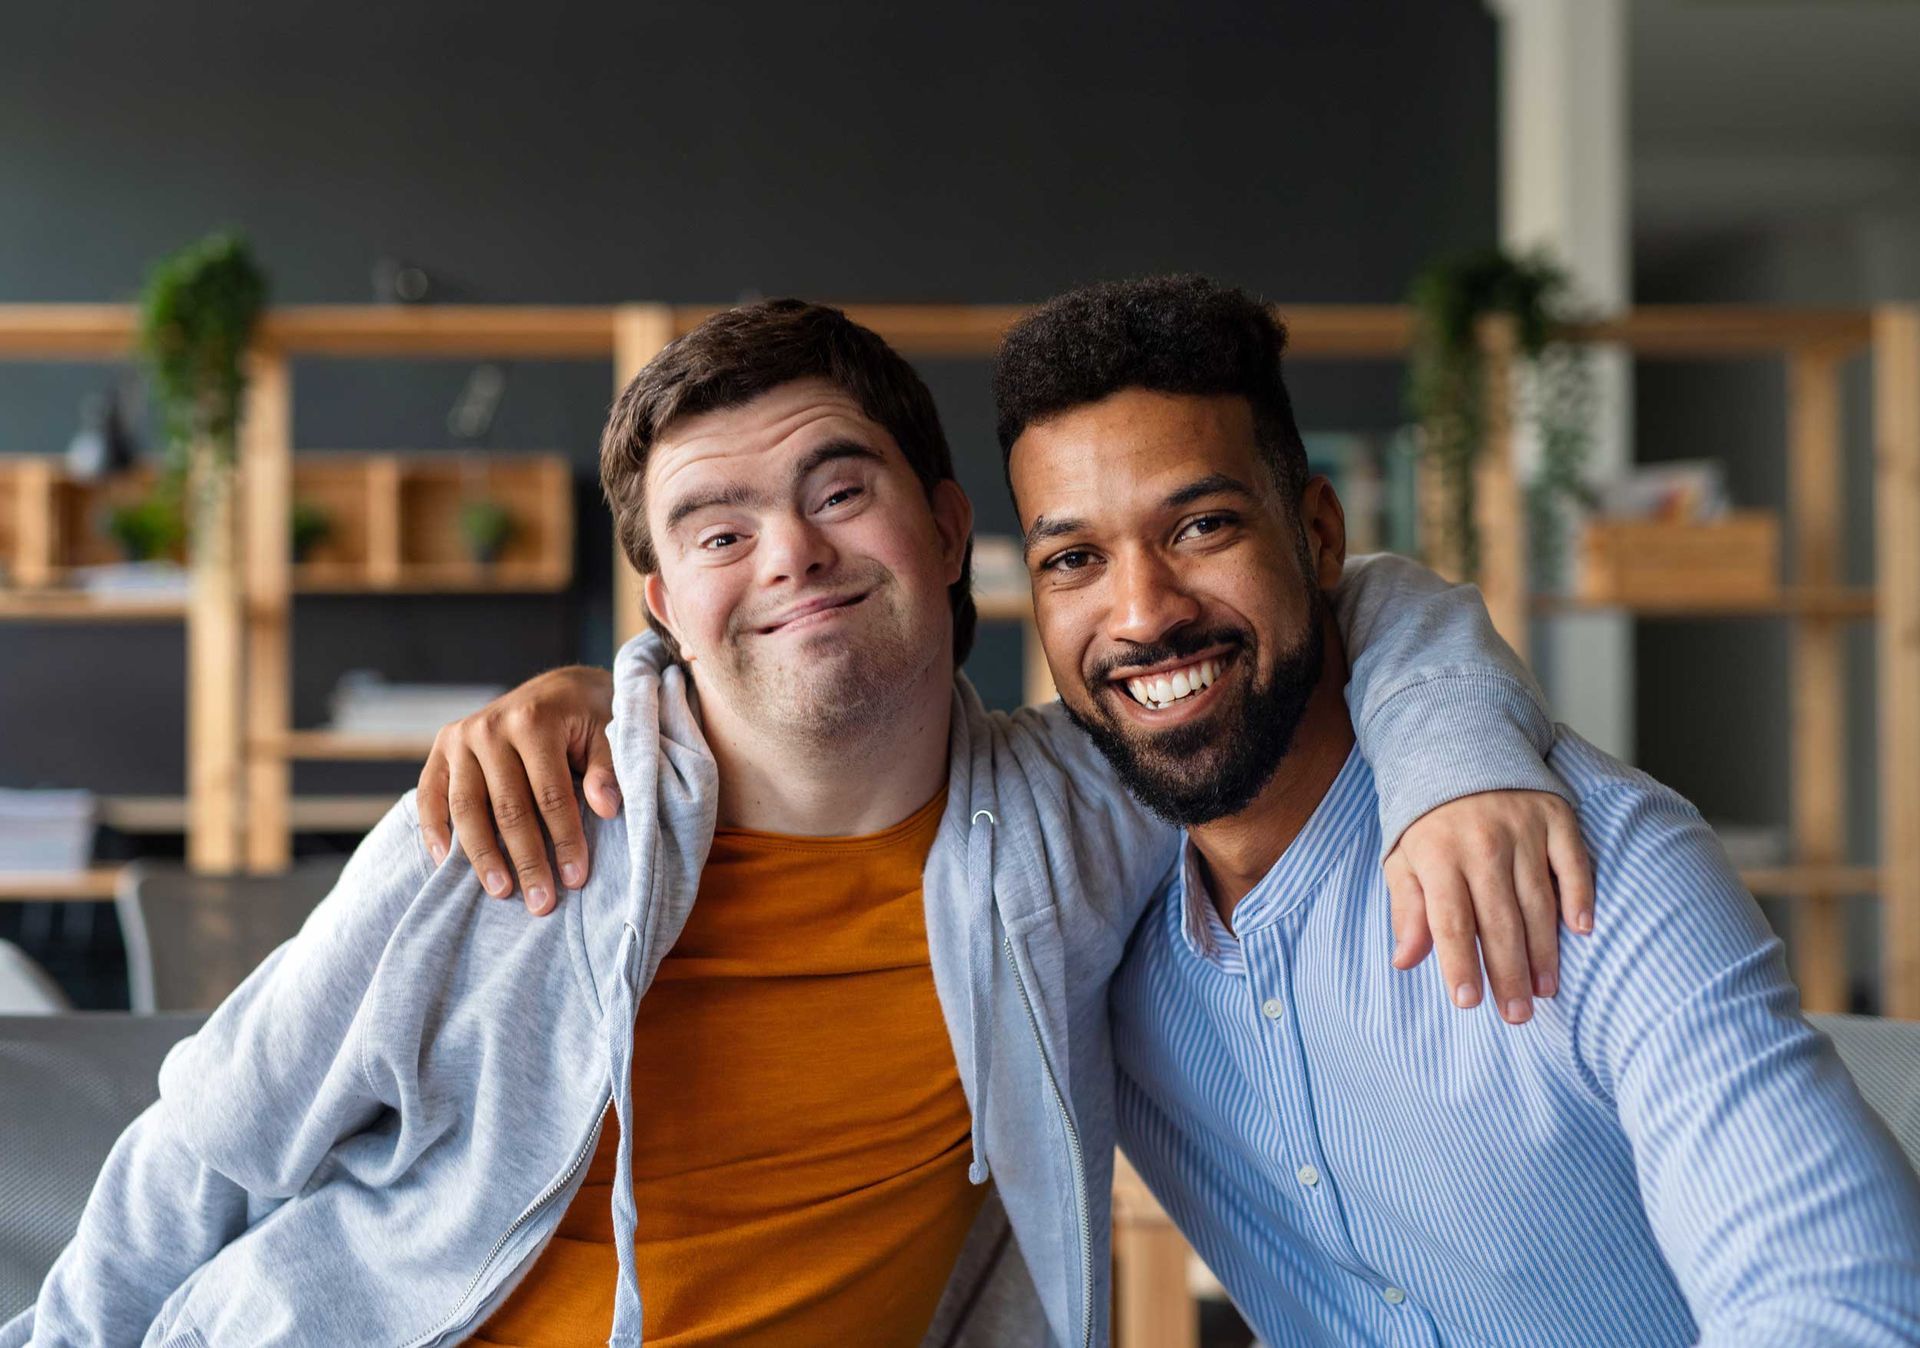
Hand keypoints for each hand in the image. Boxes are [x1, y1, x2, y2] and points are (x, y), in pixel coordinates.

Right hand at [416, 665, 619, 914]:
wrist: (558, 688)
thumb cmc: (588, 717)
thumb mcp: (608, 731)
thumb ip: (607, 768)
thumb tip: (607, 808)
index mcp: (533, 721)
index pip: (550, 794)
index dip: (564, 840)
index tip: (576, 879)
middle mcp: (489, 727)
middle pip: (507, 807)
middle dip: (526, 860)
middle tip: (541, 903)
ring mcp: (460, 738)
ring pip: (466, 808)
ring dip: (482, 856)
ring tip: (501, 893)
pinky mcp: (441, 749)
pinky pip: (430, 795)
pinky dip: (434, 831)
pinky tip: (447, 865)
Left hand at [1384, 789, 1593, 1023]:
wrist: (1459, 746)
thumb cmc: (1428, 820)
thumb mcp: (1402, 859)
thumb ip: (1407, 909)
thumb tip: (1405, 961)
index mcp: (1437, 855)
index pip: (1451, 922)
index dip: (1460, 965)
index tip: (1469, 1003)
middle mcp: (1481, 843)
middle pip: (1499, 921)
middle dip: (1508, 973)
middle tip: (1518, 1015)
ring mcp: (1522, 828)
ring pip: (1537, 900)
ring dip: (1543, 950)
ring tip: (1545, 989)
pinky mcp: (1554, 816)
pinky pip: (1572, 862)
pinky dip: (1579, 896)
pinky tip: (1581, 931)